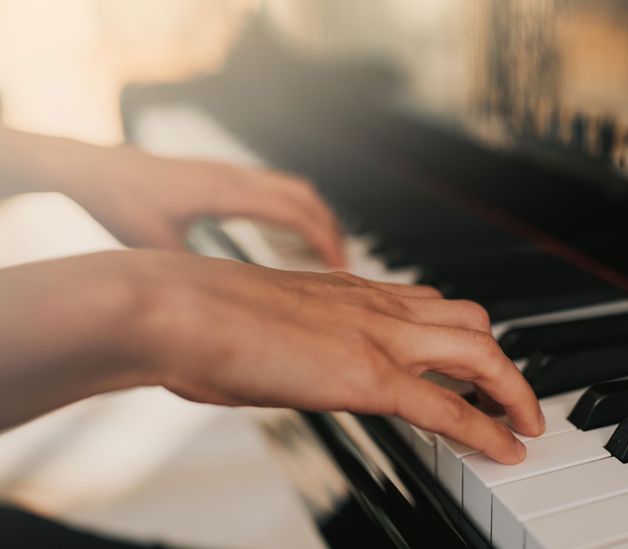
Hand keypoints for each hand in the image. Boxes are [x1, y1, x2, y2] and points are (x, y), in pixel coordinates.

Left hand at [59, 145, 345, 266]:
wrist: (94, 168)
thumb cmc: (120, 201)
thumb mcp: (155, 245)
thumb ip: (193, 269)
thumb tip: (222, 300)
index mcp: (224, 192)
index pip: (292, 212)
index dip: (322, 239)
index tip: (340, 267)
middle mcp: (234, 175)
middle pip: (304, 195)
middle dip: (331, 229)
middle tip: (344, 263)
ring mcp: (230, 170)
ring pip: (293, 186)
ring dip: (316, 215)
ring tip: (327, 249)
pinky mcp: (224, 172)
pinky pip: (276, 185)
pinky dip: (296, 208)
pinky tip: (291, 232)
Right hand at [79, 250, 540, 462]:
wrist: (179, 306)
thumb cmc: (205, 316)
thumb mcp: (271, 320)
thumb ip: (303, 337)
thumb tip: (303, 362)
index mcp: (355, 291)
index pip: (435, 305)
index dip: (468, 336)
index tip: (481, 361)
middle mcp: (379, 306)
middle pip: (474, 324)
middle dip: (505, 362)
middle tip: (517, 396)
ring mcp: (380, 337)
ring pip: (481, 355)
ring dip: (513, 390)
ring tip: (527, 422)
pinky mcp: (369, 376)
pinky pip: (449, 407)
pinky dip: (487, 430)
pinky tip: (507, 450)